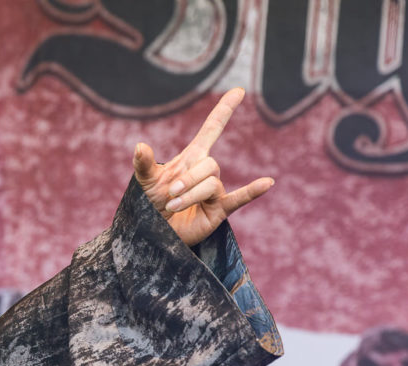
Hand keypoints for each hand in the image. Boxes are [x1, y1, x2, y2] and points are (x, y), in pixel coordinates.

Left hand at [133, 88, 273, 246]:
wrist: (153, 233)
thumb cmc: (152, 204)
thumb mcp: (146, 182)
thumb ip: (144, 164)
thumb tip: (139, 145)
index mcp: (191, 159)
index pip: (212, 129)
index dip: (224, 111)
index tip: (238, 91)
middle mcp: (207, 172)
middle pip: (209, 164)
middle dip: (188, 179)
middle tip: (169, 194)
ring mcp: (215, 191)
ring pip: (212, 183)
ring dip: (191, 195)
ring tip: (172, 207)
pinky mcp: (219, 211)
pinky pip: (239, 198)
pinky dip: (252, 191)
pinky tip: (267, 183)